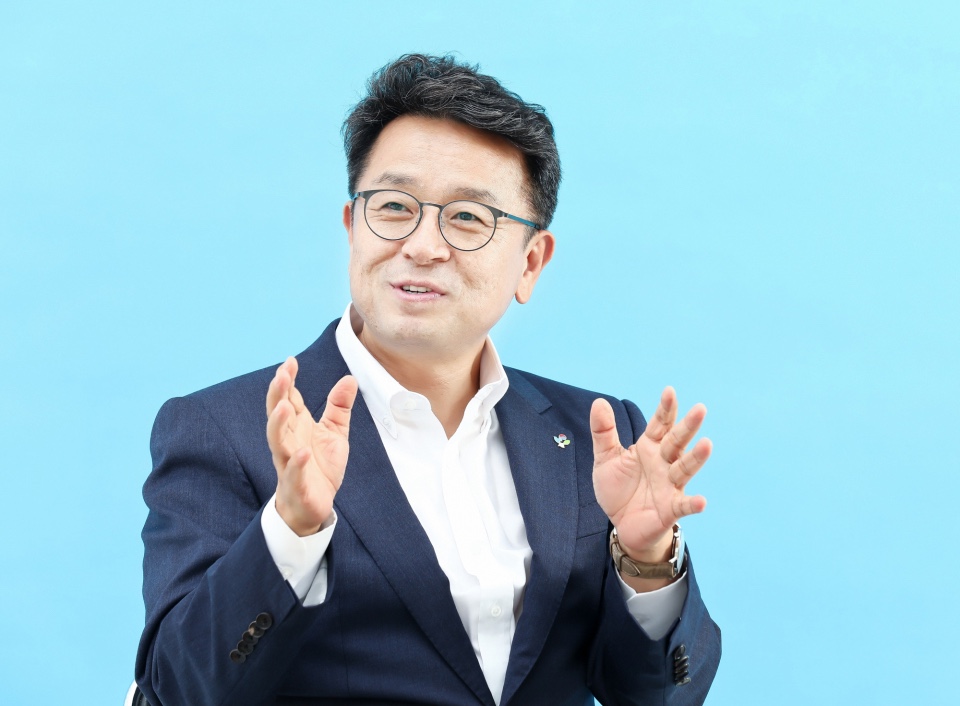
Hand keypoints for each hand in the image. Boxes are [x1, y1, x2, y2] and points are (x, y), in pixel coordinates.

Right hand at [265, 356, 357, 535]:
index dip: (287, 381)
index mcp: (297, 426)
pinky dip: (297, 463)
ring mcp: (289, 462)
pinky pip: (294, 472)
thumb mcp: (335, 433)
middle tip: (281, 375)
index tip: (290, 361)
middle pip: (278, 415)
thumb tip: (349, 379)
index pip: (289, 399)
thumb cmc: (320, 467)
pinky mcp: (297, 484)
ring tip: (284, 406)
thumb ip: (339, 407)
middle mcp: (289, 441)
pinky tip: (303, 452)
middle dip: (277, 395)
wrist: (313, 505)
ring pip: (277, 441)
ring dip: (278, 424)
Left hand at [591, 387, 710, 562]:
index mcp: (649, 447)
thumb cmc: (619, 488)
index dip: (665, 409)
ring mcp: (670, 485)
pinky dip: (692, 504)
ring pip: (684, 469)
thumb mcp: (606, 458)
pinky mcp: (670, 509)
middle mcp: (664, 463)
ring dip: (696, 458)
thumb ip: (603, 432)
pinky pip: (683, 506)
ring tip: (707, 444)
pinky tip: (701, 501)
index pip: (660, 424)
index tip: (669, 391)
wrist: (622, 524)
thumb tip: (599, 402)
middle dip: (688, 426)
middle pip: (677, 442)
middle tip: (700, 408)